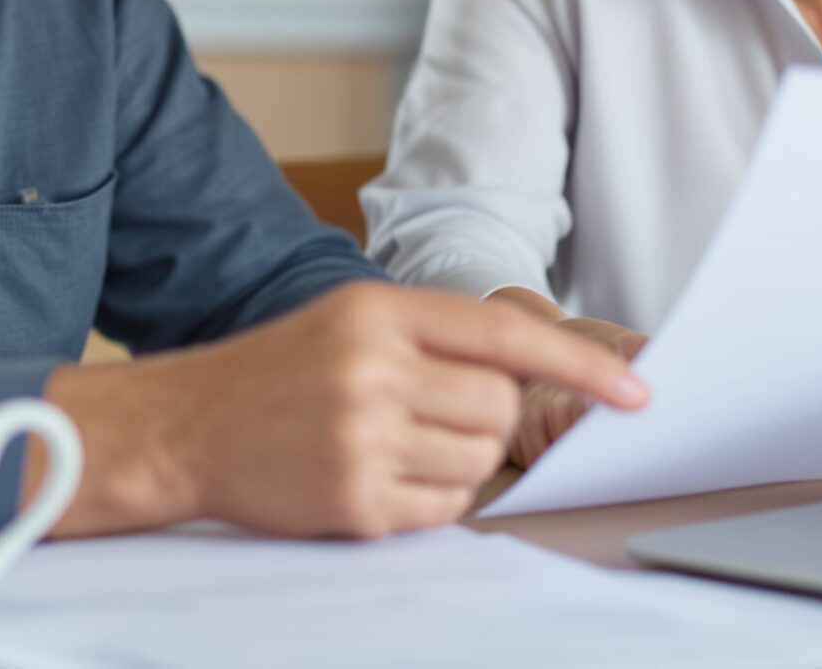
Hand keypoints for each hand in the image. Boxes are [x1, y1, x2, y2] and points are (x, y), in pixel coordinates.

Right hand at [41, 282, 646, 538]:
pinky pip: (441, 508)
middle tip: (434, 415)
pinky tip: (380, 476)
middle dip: (485, 417)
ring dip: (457, 460)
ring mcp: (361, 439)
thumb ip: (436, 336)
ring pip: (477, 460)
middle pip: (498, 406)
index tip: (636, 393)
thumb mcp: (352, 320)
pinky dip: (429, 499)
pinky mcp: (352, 502)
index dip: (579, 364)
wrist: (185, 427)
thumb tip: (536, 366)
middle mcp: (372, 370)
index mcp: (378, 312)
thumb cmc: (280, 371)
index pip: (505, 334)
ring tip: (398, 444)